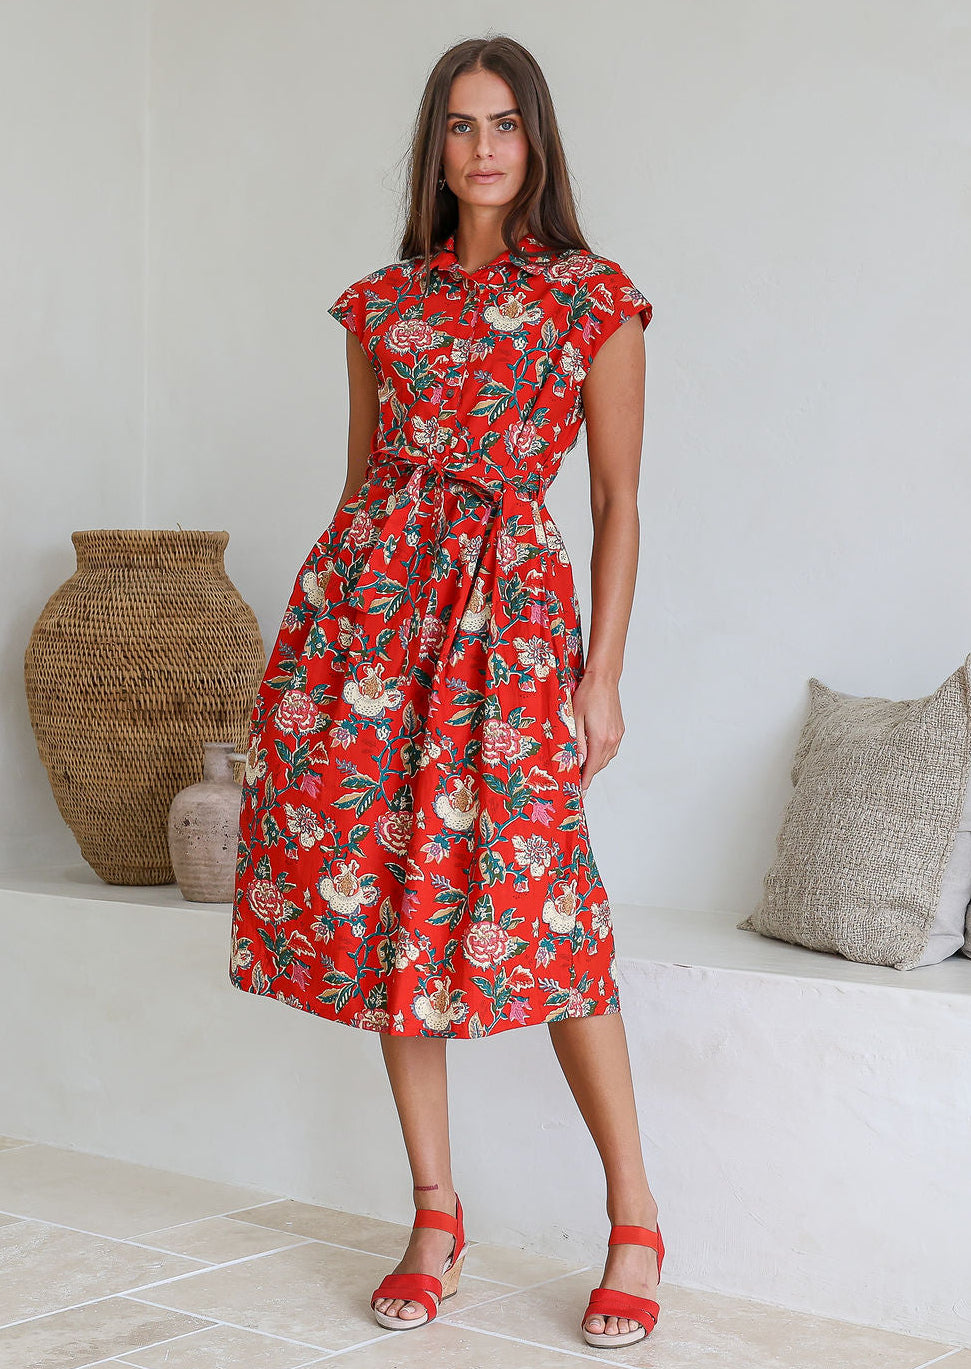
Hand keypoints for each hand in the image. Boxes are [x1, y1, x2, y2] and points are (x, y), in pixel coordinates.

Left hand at [572, 670, 623, 792]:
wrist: (604, 679)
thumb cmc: (586, 695)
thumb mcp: (575, 719)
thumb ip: (577, 743)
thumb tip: (579, 762)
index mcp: (600, 739)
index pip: (592, 767)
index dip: (585, 780)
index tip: (581, 791)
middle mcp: (612, 739)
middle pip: (600, 765)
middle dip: (589, 773)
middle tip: (577, 779)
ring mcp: (618, 735)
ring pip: (607, 758)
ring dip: (596, 764)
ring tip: (583, 766)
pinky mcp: (620, 730)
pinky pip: (612, 749)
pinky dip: (602, 754)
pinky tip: (594, 752)